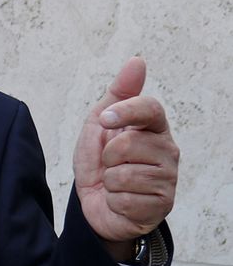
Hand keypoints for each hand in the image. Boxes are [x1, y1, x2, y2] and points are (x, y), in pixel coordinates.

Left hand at [73, 57, 179, 247]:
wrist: (98, 204)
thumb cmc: (101, 162)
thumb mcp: (100, 124)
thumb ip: (119, 93)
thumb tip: (137, 61)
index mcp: (154, 128)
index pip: (150, 109)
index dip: (125, 112)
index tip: (105, 121)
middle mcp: (167, 151)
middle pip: (128, 144)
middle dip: (107, 157)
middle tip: (110, 164)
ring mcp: (168, 179)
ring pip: (124, 175)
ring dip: (109, 181)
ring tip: (116, 184)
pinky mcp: (162, 204)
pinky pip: (125, 199)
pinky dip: (114, 201)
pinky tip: (122, 200)